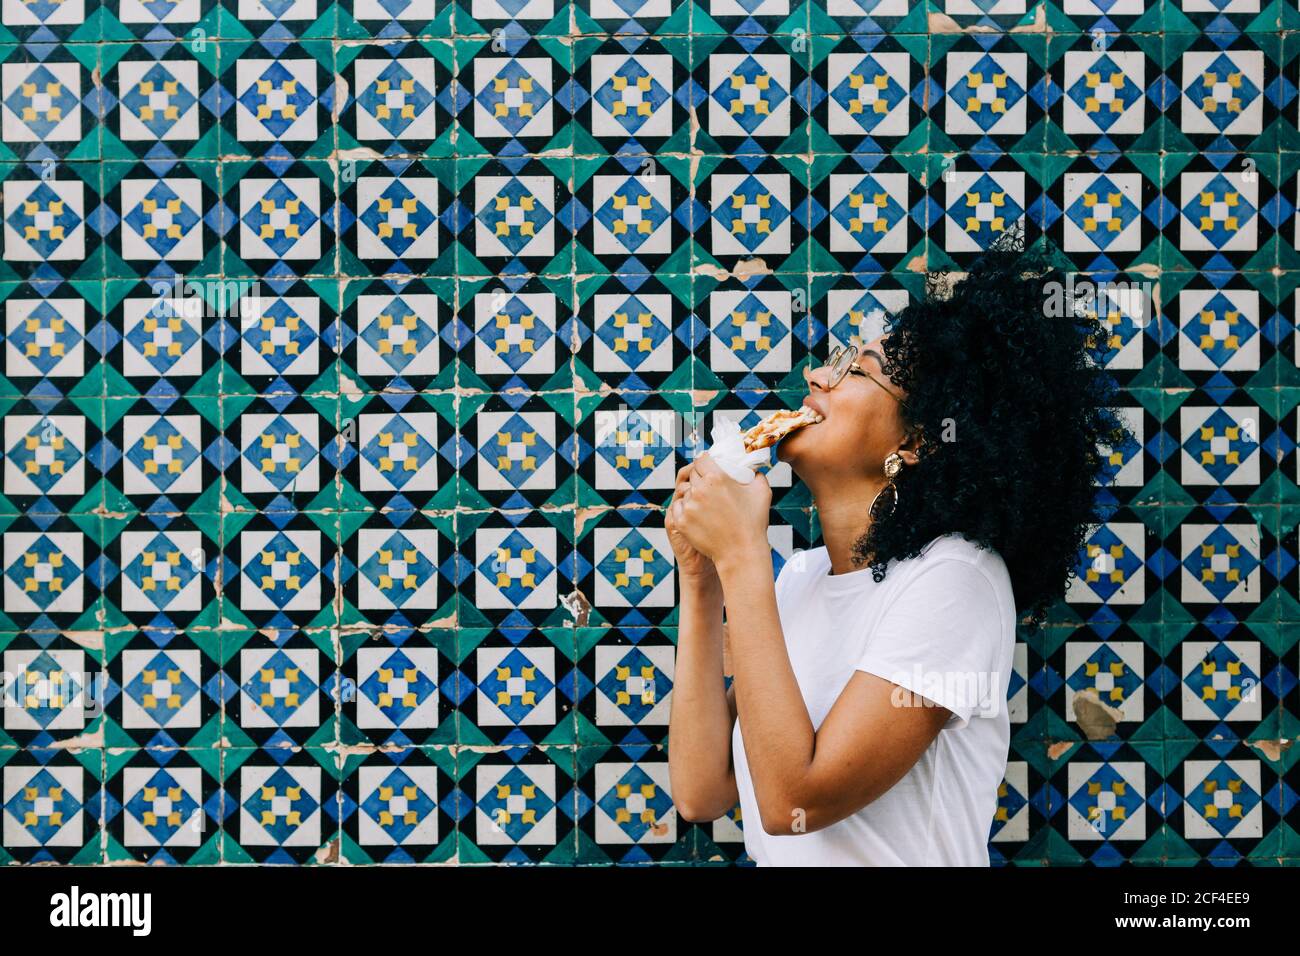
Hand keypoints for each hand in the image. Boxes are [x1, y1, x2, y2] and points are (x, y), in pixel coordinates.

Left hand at [668, 452, 770, 575]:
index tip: (708, 466)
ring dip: (694, 495)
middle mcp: (699, 490)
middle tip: (709, 486)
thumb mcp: (762, 492)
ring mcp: (689, 507)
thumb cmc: (753, 523)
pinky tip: (697, 514)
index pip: (701, 460)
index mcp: (716, 478)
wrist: (741, 553)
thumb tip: (752, 468)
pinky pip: (678, 507)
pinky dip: (685, 509)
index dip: (705, 462)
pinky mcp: (681, 522)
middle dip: (700, 478)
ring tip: (707, 504)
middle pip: (693, 475)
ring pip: (686, 492)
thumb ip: (757, 474)